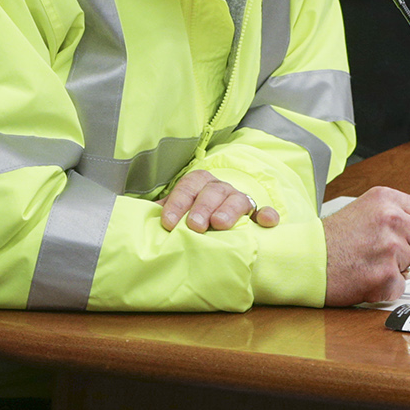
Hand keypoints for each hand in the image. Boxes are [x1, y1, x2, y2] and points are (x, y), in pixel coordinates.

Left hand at [159, 169, 278, 231]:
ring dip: (228, 211)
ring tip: (220, 224)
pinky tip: (267, 223)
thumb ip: (164, 211)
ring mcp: (238, 198)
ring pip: (236, 199)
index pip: (187, 187)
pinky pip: (263, 212)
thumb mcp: (177, 208)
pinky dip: (267, 215)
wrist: (217, 210)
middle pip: (212, 192)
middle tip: (195, 226)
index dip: (177, 203)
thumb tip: (142, 221)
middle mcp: (219, 187)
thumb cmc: (192, 212)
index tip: (168, 222)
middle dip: (202, 208)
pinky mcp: (255, 213)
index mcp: (198, 183)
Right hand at [321, 186, 409, 306]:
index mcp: (386, 199)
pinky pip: (400, 287)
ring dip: (395, 270)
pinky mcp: (384, 275)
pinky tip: (365, 278)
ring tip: (368, 264)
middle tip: (388, 255)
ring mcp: (389, 248)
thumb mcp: (363, 210)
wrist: (304, 258)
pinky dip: (384, 288)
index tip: (409, 239)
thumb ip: (393, 215)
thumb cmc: (329, 238)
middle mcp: (390, 219)